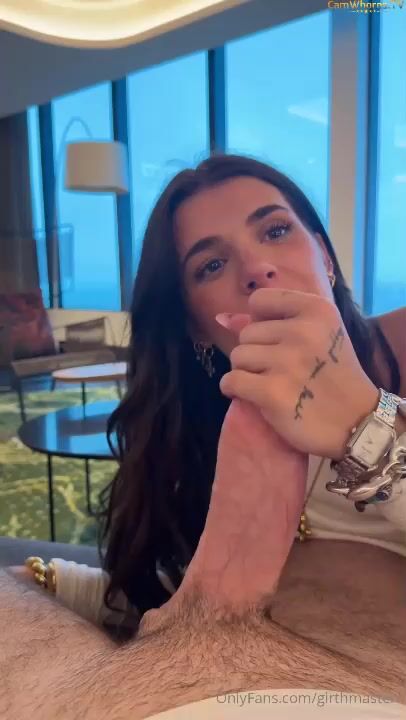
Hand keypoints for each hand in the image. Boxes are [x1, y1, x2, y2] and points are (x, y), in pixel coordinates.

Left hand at [218, 288, 379, 459]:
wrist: (357, 423)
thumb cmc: (334, 377)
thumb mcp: (317, 336)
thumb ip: (272, 321)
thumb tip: (222, 317)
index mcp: (316, 309)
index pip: (259, 300)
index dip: (261, 321)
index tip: (277, 341)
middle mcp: (302, 331)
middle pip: (246, 333)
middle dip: (256, 353)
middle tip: (279, 370)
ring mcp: (287, 362)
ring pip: (237, 357)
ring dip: (246, 372)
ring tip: (269, 383)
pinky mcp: (272, 392)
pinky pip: (231, 381)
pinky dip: (234, 390)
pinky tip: (251, 396)